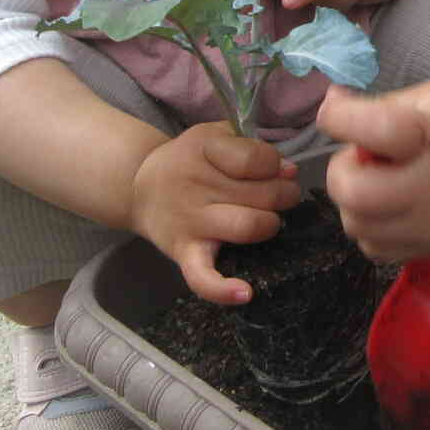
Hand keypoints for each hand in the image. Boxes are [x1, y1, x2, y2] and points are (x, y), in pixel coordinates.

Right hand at [129, 122, 301, 303]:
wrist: (140, 189)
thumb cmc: (190, 160)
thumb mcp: (216, 136)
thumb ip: (253, 148)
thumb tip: (289, 171)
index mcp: (205, 149)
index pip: (256, 159)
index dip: (275, 164)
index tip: (275, 168)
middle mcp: (196, 186)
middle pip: (263, 194)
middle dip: (284, 194)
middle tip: (281, 195)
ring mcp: (190, 222)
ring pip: (248, 227)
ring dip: (270, 224)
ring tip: (268, 220)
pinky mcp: (183, 253)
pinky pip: (202, 278)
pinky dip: (222, 289)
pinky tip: (245, 293)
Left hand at [318, 80, 429, 259]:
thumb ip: (382, 106)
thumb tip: (332, 106)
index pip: (371, 130)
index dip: (338, 116)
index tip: (337, 107)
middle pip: (354, 195)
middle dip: (343, 172)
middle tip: (365, 155)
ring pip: (360, 229)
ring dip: (354, 202)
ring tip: (380, 181)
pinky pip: (379, 249)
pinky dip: (371, 227)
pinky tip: (390, 205)